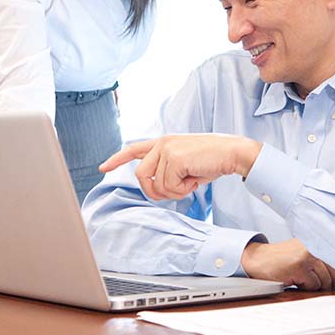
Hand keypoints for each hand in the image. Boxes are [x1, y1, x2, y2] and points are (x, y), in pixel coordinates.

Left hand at [99, 133, 261, 199]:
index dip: (116, 160)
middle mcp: (161, 143)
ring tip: (190, 181)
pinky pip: (169, 186)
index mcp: (163, 142)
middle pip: (141, 177)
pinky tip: (195, 179)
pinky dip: (183, 190)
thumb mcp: (185, 164)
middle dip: (156, 192)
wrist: (232, 153)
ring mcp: (166, 149)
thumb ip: (167, 171)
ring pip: (155, 185)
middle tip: (178, 191)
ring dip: (173, 191)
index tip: (103, 168)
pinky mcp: (174, 157)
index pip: (133, 149)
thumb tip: (156, 187)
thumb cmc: (212, 160)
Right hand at [241, 239, 334, 290]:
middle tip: (311, 282)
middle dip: (327, 285)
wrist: (257, 259)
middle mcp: (314, 246)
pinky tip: (294, 280)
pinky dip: (305, 288)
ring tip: (300, 279)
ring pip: (325, 282)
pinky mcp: (300, 266)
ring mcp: (307, 255)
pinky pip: (313, 286)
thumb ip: (323, 263)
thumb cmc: (282, 261)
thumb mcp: (304, 256)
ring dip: (314, 287)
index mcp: (317, 242)